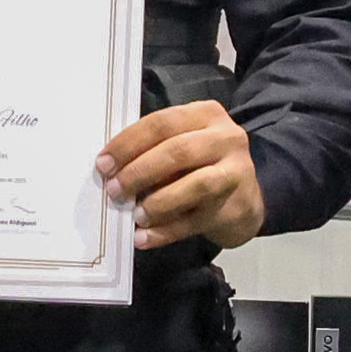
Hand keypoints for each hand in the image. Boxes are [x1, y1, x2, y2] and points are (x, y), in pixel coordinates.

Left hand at [101, 100, 265, 253]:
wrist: (246, 198)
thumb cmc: (202, 166)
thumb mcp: (184, 145)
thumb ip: (154, 149)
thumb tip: (111, 169)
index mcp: (206, 114)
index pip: (162, 123)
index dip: (129, 144)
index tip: (103, 164)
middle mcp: (226, 138)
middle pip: (178, 151)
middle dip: (140, 172)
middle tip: (114, 189)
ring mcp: (236, 173)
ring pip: (195, 186)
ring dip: (158, 202)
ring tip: (135, 215)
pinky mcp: (237, 207)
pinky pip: (196, 221)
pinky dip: (166, 231)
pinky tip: (144, 237)